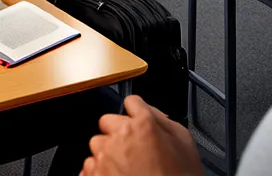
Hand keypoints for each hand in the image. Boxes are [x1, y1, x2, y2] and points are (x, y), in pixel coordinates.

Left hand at [84, 95, 202, 175]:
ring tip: (125, 170)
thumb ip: (163, 119)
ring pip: (97, 144)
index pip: (131, 102)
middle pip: (108, 121)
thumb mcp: (184, 143)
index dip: (136, 115)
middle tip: (132, 152)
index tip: (138, 125)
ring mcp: (105, 158)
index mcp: (144, 124)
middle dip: (117, 133)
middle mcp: (121, 136)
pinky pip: (88, 167)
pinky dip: (98, 172)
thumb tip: (148, 109)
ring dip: (107, 154)